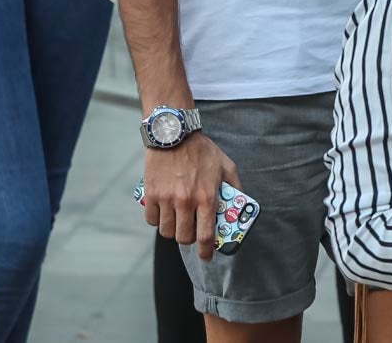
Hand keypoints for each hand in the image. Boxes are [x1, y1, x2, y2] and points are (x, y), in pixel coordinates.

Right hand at [141, 132, 241, 261]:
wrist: (175, 135)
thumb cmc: (203, 151)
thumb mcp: (227, 166)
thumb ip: (235, 187)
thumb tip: (239, 205)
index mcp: (207, 197)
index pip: (205, 235)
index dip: (205, 251)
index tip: (206, 256)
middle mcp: (186, 202)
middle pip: (184, 237)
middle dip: (189, 239)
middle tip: (191, 231)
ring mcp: (167, 199)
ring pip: (166, 232)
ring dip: (173, 230)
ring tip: (178, 220)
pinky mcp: (151, 195)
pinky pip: (152, 220)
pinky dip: (158, 220)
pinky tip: (164, 212)